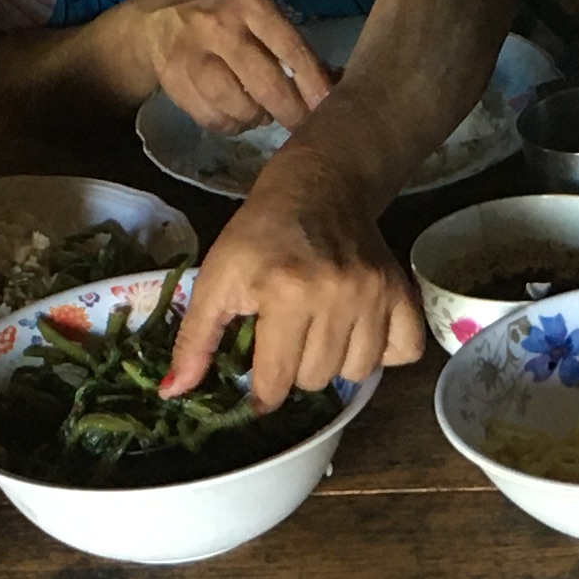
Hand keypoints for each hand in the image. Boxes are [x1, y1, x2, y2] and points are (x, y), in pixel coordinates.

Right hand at [113, 0, 332, 133]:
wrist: (154, 18)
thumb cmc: (219, 13)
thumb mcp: (253, 10)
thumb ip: (288, 42)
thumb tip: (334, 82)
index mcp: (249, 4)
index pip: (292, 50)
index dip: (315, 84)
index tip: (331, 108)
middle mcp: (220, 27)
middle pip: (268, 86)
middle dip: (292, 113)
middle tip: (303, 126)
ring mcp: (193, 56)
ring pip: (241, 108)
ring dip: (259, 118)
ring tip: (261, 111)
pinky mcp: (174, 82)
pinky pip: (215, 120)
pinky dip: (232, 124)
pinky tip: (235, 113)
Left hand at [164, 150, 419, 401]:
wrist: (320, 186)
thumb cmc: (260, 234)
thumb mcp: (216, 278)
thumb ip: (195, 339)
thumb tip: (174, 392)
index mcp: (285, 292)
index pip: (276, 380)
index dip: (261, 393)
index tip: (258, 385)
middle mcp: (336, 295)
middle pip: (316, 380)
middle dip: (295, 371)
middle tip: (286, 342)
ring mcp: (374, 294)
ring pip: (357, 373)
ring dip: (335, 365)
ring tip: (319, 336)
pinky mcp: (401, 291)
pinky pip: (404, 352)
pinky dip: (381, 354)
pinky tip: (357, 335)